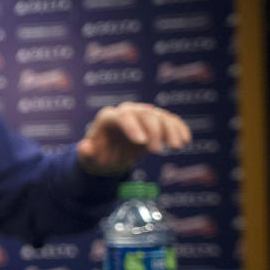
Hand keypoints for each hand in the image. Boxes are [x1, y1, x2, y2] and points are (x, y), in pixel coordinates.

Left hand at [77, 101, 191, 174]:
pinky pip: (170, 120)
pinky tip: (186, 140)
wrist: (110, 154)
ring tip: (176, 147)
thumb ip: (86, 153)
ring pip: (159, 115)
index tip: (142, 143)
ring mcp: (142, 114)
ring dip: (170, 130)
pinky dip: (179, 128)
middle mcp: (126, 112)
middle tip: (156, 152)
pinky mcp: (155, 121)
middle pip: (143, 114)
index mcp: (108, 117)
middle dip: (153, 131)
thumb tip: (84, 147)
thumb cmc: (98, 155)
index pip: (122, 117)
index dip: (132, 127)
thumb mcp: (89, 158)